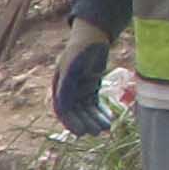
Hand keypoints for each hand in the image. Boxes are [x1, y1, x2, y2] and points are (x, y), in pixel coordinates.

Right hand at [52, 21, 114, 137]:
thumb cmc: (79, 50)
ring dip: (95, 119)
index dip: (71, 122)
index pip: (63, 110)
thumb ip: (66, 85)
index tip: (80, 132)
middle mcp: (68, 91)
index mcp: (59, 87)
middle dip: (86, 123)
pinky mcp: (91, 88)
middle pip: (76, 113)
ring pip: (86, 110)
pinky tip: (109, 118)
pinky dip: (101, 112)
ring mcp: (80, 90)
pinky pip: (95, 104)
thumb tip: (62, 105)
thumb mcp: (71, 66)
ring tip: (107, 126)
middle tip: (98, 131)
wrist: (91, 37)